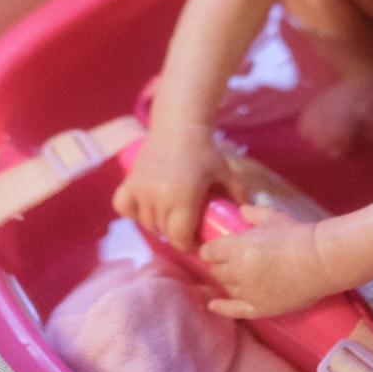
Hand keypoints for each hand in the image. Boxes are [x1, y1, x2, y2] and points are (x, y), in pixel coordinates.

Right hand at [112, 122, 245, 251]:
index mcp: (184, 198)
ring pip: (147, 223)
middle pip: (165, 232)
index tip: (196, 243)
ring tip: (171, 216)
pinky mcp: (130, 181)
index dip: (188, 245)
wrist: (178, 126)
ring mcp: (141, 190)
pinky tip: (145, 208)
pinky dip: (133, 212)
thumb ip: (239, 193)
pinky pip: (124, 208)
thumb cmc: (204, 150)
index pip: (179, 237)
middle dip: (177, 234)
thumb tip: (248, 212)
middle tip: (187, 228)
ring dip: (159, 224)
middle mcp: (159, 197)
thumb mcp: (225, 171)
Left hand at [199, 205, 337, 317]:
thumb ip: (253, 213)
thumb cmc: (297, 235)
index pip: (210, 251)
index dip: (209, 250)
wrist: (321, 260)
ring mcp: (249, 291)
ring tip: (236, 276)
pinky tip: (213, 305)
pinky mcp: (261, 308)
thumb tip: (241, 209)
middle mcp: (239, 271)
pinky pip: (235, 310)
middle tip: (226, 261)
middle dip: (219, 264)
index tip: (211, 250)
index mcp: (238, 247)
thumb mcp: (273, 217)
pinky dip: (222, 307)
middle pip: (216, 270)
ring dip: (228, 281)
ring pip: (227, 288)